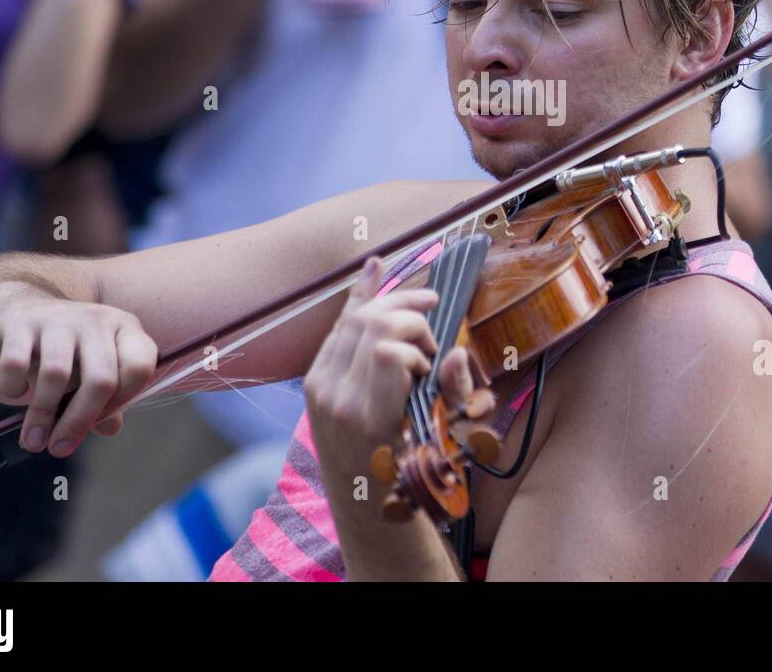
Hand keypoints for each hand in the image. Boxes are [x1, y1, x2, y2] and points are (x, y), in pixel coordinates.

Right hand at [0, 281, 158, 456]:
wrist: (23, 308)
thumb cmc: (69, 349)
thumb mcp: (95, 368)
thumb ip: (108, 400)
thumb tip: (111, 429)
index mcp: (126, 330)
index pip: (140, 368)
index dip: (122, 401)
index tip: (99, 422)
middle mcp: (98, 320)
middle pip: (100, 379)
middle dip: (78, 422)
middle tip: (60, 449)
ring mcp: (61, 318)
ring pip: (57, 375)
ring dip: (42, 416)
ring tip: (33, 442)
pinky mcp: (22, 322)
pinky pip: (17, 363)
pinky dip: (14, 387)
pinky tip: (16, 393)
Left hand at [306, 258, 474, 477]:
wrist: (362, 502)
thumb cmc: (411, 475)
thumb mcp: (442, 443)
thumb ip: (452, 395)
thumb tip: (457, 350)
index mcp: (371, 418)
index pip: (386, 348)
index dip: (417, 340)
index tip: (432, 359)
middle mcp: (338, 400)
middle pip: (370, 323)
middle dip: (408, 314)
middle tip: (430, 332)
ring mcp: (320, 388)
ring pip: (353, 318)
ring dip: (390, 308)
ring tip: (416, 318)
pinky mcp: (313, 381)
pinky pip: (338, 328)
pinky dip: (361, 302)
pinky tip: (377, 270)